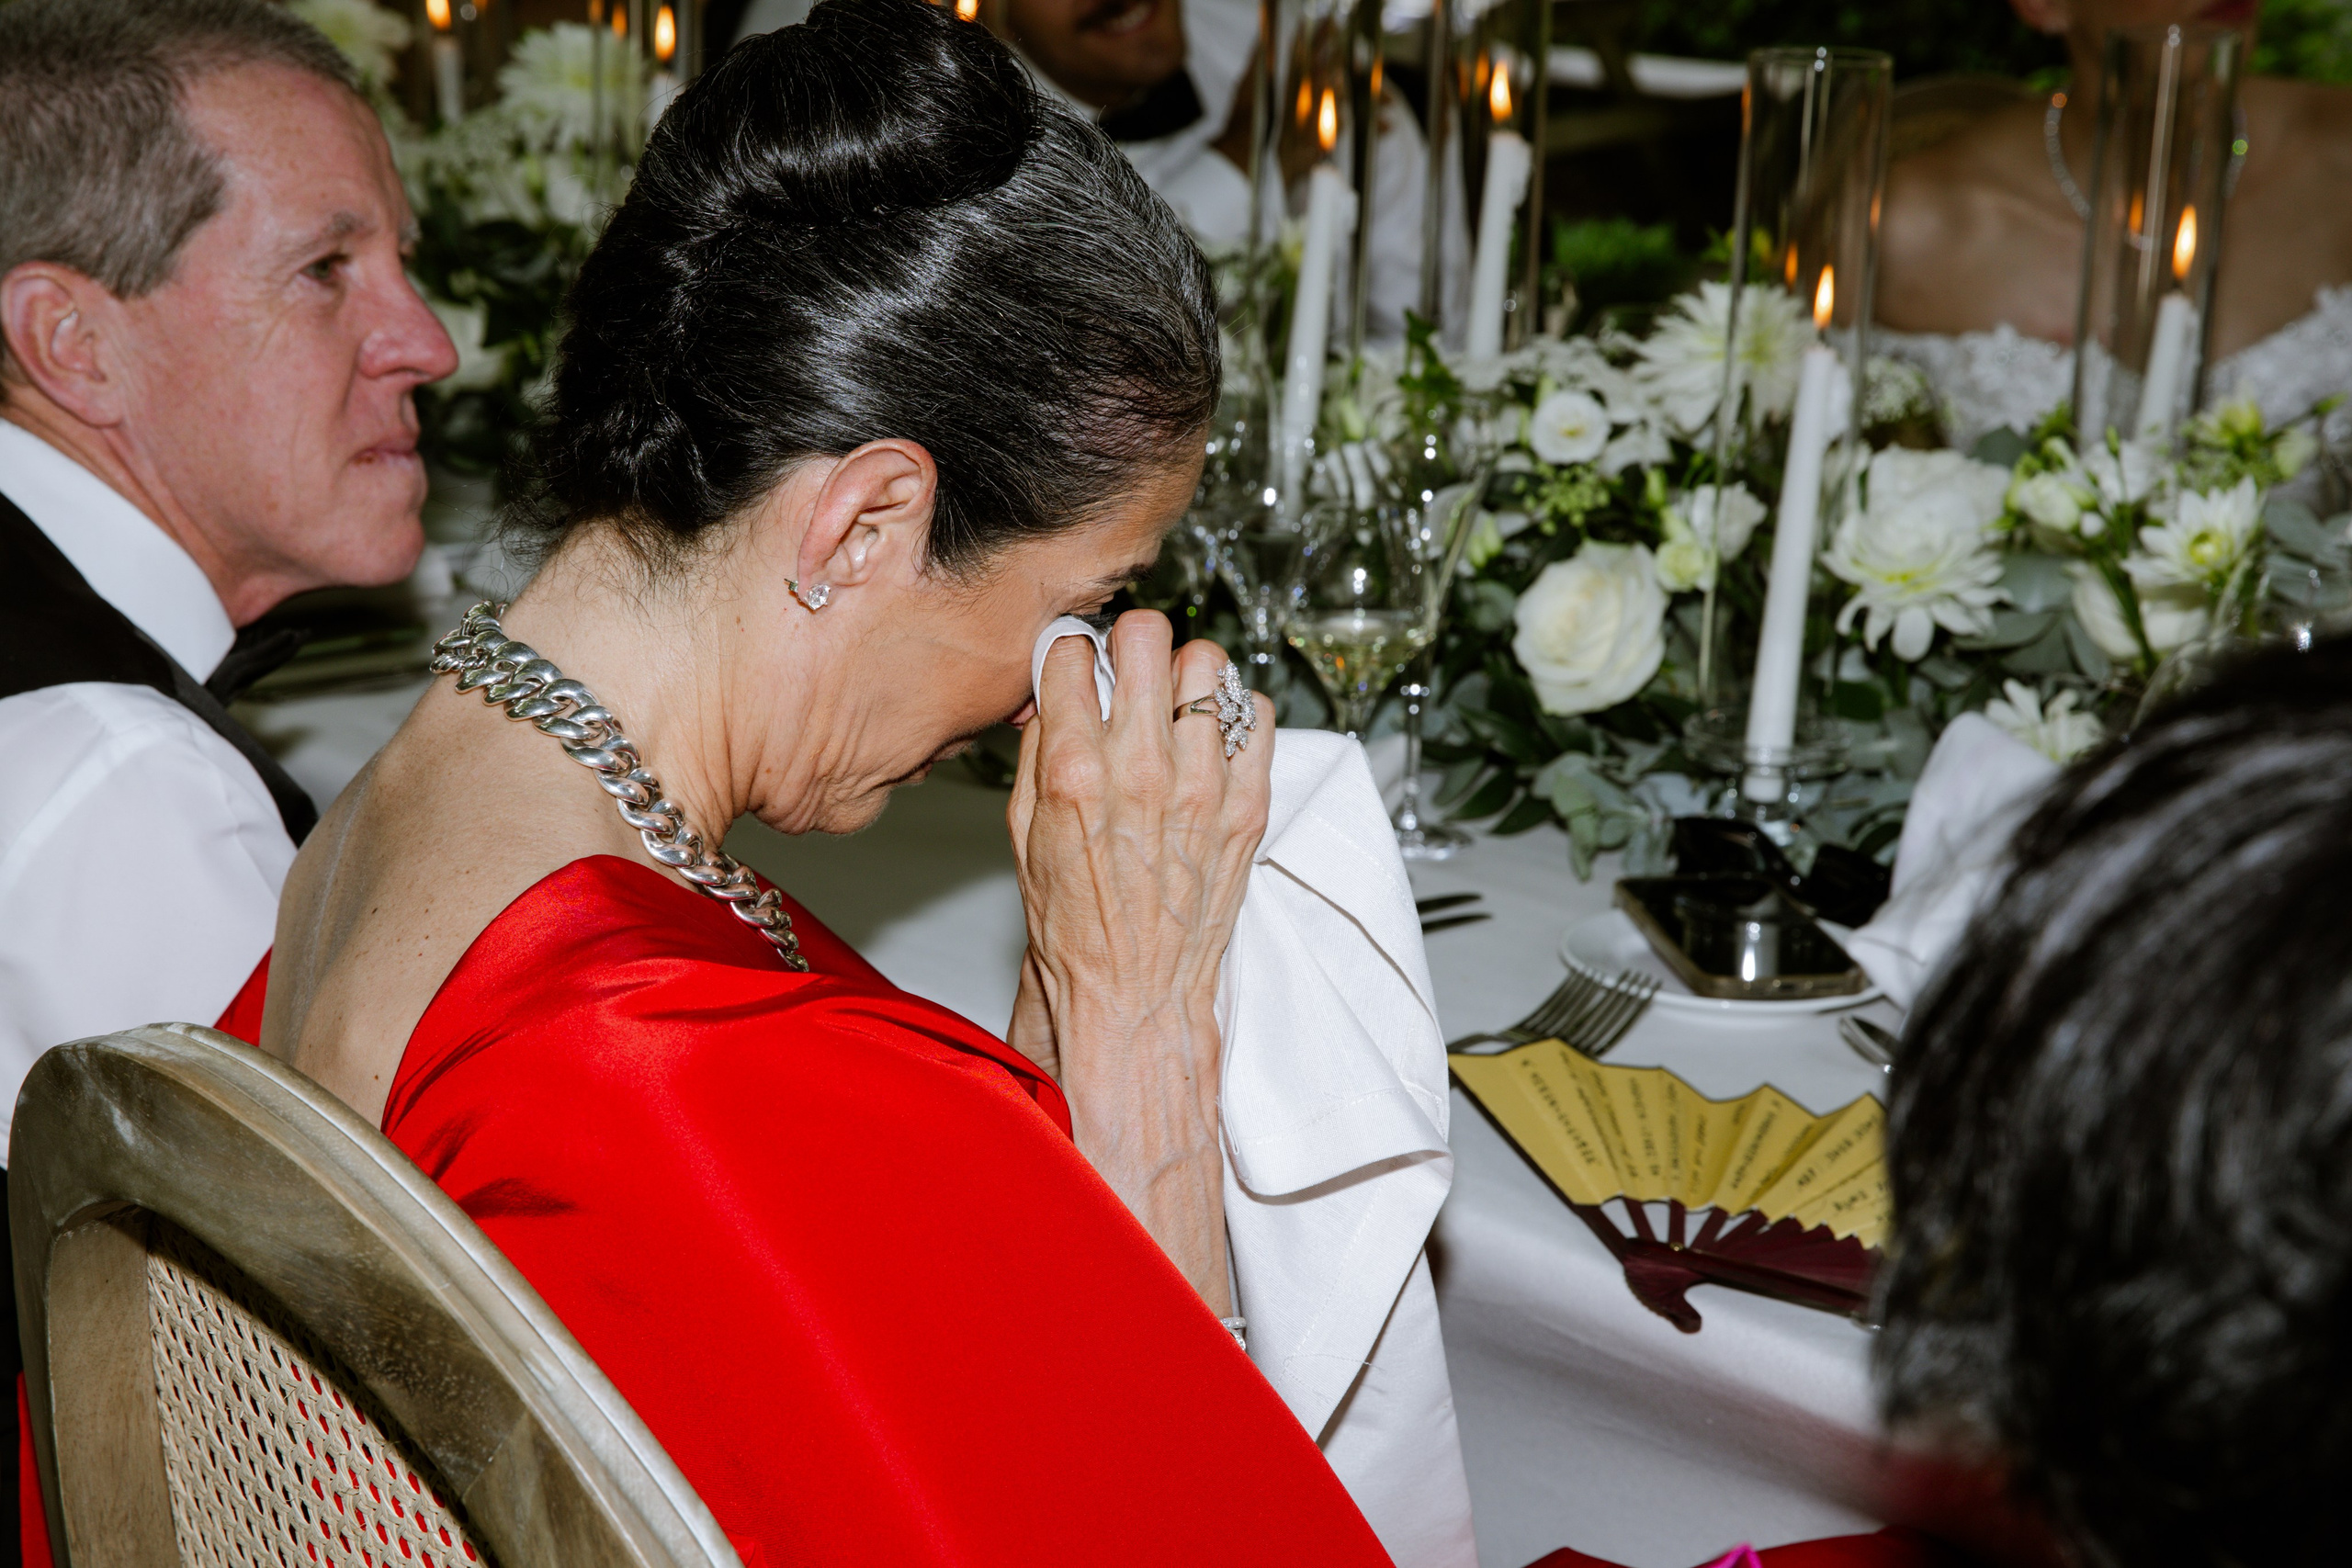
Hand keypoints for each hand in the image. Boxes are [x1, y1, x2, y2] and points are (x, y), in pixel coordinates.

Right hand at [1008, 613, 1273, 1311]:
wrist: (1134, 994)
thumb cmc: (1074, 926)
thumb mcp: (1023, 832)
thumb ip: (1038, 752)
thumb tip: (1052, 692)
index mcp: (1075, 773)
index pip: (1073, 653)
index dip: (1071, 653)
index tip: (1076, 667)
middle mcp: (1142, 770)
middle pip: (1146, 635)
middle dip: (1131, 642)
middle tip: (1129, 668)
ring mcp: (1203, 786)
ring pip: (1208, 661)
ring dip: (1186, 673)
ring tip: (1174, 702)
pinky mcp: (1247, 806)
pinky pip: (1257, 714)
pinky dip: (1236, 714)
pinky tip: (1213, 738)